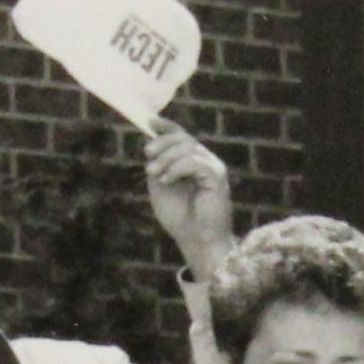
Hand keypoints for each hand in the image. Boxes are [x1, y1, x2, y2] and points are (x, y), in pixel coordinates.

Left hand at [142, 123, 234, 279]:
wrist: (195, 240)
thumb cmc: (180, 217)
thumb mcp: (160, 184)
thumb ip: (157, 163)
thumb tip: (147, 141)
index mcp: (194, 162)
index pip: (182, 136)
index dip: (166, 127)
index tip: (150, 123)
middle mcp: (206, 162)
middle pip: (184, 138)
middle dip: (162, 144)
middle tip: (147, 155)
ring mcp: (214, 168)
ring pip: (188, 148)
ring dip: (166, 158)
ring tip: (152, 173)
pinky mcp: (217, 177)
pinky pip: (195, 162)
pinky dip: (177, 168)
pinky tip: (166, 180)